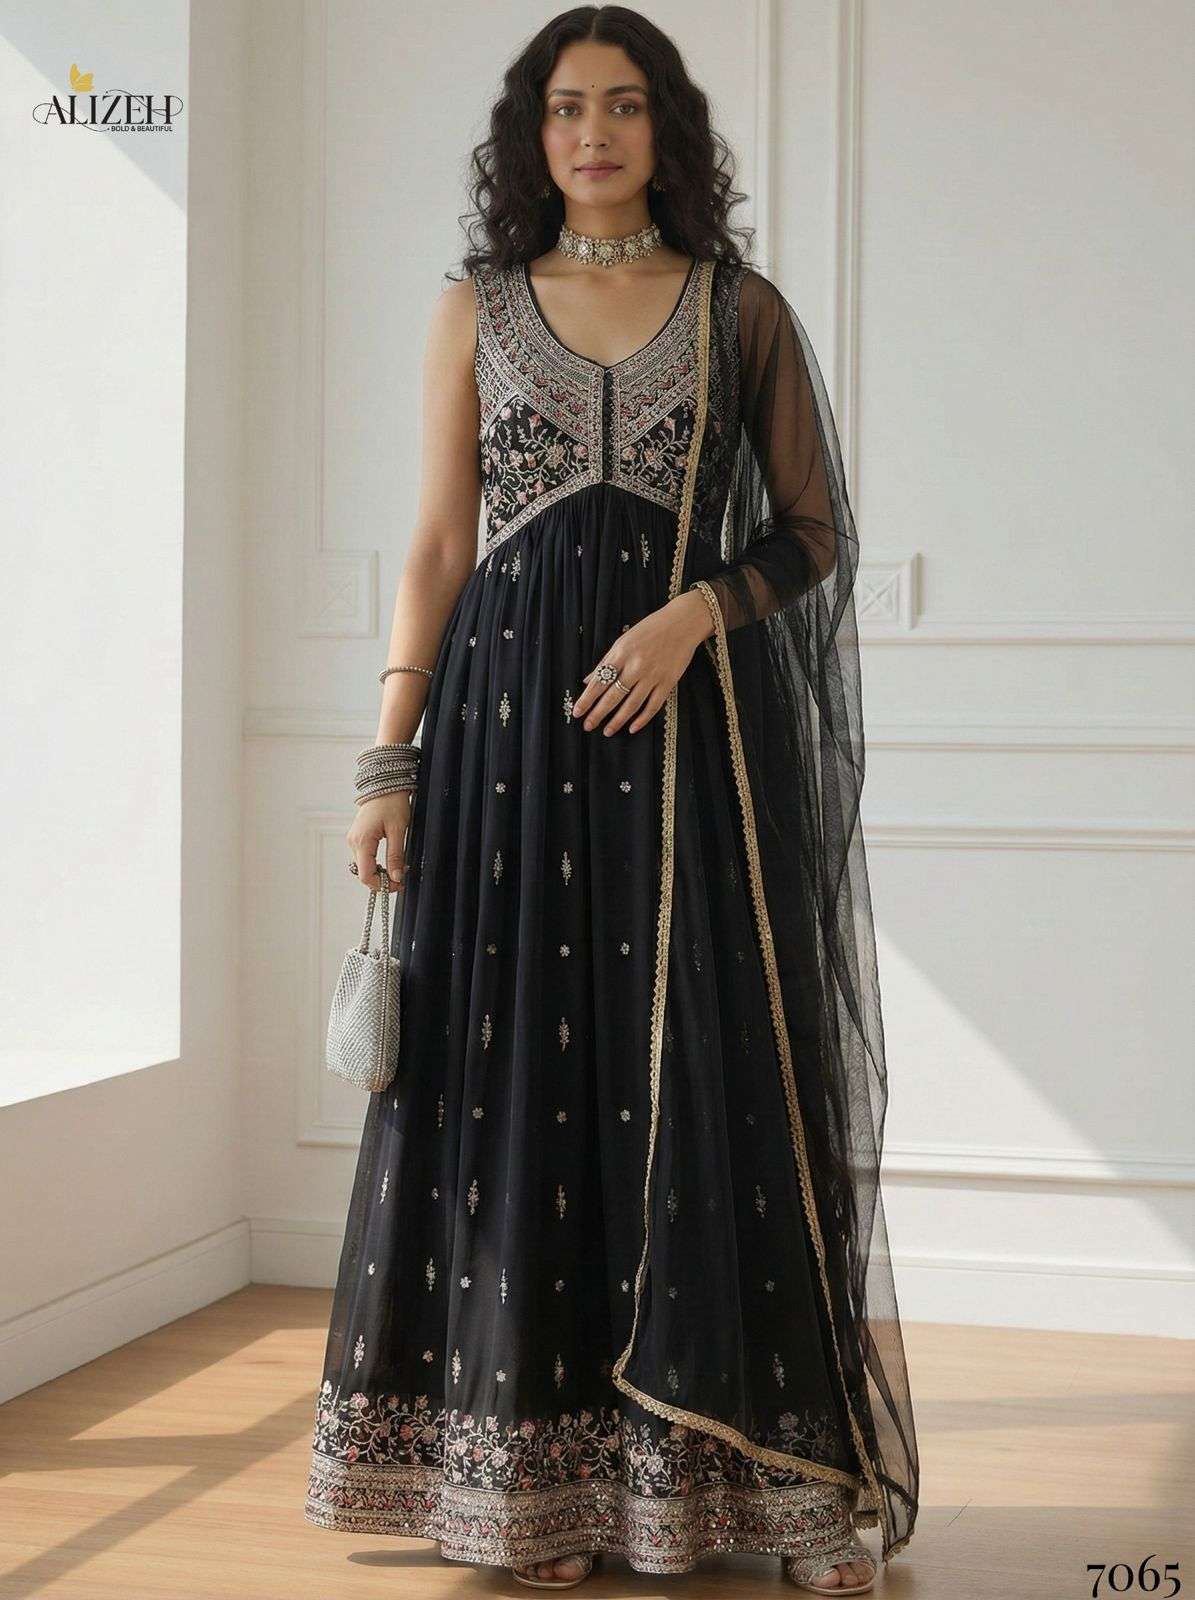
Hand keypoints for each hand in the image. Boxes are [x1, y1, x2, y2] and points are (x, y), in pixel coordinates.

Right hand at [347, 790, 413, 890]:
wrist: (385, 785)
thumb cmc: (392, 803)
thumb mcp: (398, 830)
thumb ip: (396, 855)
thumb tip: (396, 877)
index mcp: (362, 841)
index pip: (365, 875)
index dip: (381, 885)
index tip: (398, 885)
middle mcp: (354, 842)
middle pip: (363, 873)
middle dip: (382, 880)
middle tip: (402, 878)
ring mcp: (354, 840)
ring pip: (364, 866)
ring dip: (380, 872)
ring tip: (398, 867)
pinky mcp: (358, 837)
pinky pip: (364, 858)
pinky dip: (376, 863)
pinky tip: (388, 861)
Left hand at [571, 590, 714, 735]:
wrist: (682, 623)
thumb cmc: (651, 629)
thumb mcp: (623, 640)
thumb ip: (606, 661)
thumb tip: (588, 680)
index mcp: (621, 653)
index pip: (599, 681)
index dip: (587, 698)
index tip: (577, 712)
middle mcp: (636, 666)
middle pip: (613, 695)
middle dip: (598, 713)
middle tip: (588, 726)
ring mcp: (653, 675)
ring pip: (632, 704)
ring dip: (618, 720)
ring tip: (607, 731)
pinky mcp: (668, 682)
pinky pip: (653, 705)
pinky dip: (642, 719)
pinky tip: (632, 728)